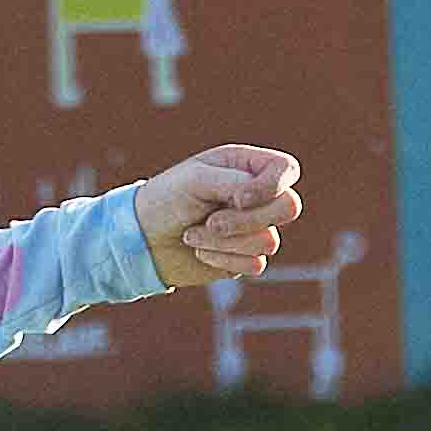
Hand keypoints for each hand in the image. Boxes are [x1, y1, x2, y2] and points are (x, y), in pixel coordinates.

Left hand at [127, 144, 303, 285]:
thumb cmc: (165, 200)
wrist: (142, 240)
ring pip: (269, 241)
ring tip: (193, 234)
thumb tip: (262, 198)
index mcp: (246, 166)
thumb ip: (235, 182)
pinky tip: (200, 252)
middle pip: (288, 207)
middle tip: (212, 221)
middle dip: (247, 220)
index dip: (272, 186)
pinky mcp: (246, 257)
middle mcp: (256, 196)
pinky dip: (223, 260)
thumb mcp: (196, 180)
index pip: (286, 170)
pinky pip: (256, 264)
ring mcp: (254, 228)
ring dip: (224, 242)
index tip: (238, 198)